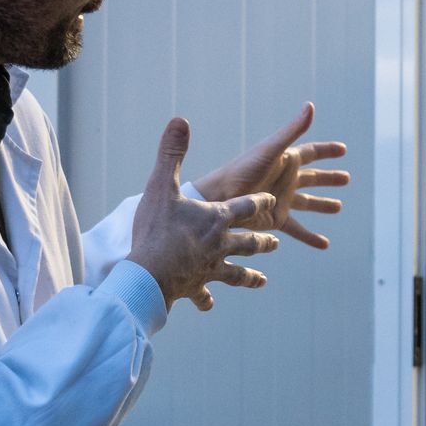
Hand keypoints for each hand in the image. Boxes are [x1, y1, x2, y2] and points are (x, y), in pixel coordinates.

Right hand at [126, 118, 280, 311]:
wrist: (151, 274)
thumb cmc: (157, 229)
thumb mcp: (161, 185)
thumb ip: (172, 153)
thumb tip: (180, 121)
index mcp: (218, 217)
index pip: (246, 206)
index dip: (259, 202)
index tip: (271, 199)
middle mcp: (222, 244)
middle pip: (250, 242)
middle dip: (263, 241)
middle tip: (275, 241)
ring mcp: (212, 268)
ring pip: (238, 272)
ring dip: (250, 275)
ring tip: (261, 280)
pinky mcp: (198, 286)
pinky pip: (205, 294)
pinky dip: (206, 299)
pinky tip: (209, 305)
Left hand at [193, 102, 348, 249]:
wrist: (222, 198)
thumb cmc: (244, 170)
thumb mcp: (272, 149)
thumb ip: (293, 130)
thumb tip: (310, 106)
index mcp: (286, 160)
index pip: (312, 153)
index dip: (327, 150)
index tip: (343, 150)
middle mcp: (286, 179)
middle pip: (313, 178)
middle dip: (329, 178)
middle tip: (347, 179)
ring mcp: (283, 200)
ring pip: (308, 202)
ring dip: (323, 205)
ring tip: (338, 207)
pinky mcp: (277, 219)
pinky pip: (298, 229)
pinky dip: (311, 237)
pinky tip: (324, 244)